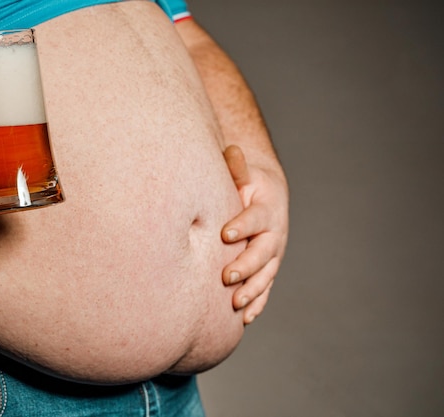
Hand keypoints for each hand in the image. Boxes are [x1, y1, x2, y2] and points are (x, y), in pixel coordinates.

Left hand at [222, 145, 288, 323]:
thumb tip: (231, 150)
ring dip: (252, 290)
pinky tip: (245, 318)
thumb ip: (237, 169)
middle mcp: (274, 234)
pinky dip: (257, 304)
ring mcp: (273, 255)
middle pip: (262, 252)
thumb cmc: (249, 187)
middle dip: (246, 265)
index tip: (225, 233)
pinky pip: (265, 289)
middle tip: (227, 276)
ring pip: (266, 275)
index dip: (242, 225)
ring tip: (235, 303)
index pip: (255, 218)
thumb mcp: (246, 176)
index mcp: (266, 209)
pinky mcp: (268, 269)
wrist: (268, 200)